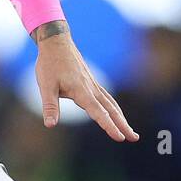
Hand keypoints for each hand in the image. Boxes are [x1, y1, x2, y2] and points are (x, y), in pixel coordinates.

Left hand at [32, 21, 137, 142]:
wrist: (56, 42)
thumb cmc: (49, 64)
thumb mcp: (45, 86)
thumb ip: (50, 106)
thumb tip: (50, 124)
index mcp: (81, 90)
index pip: (98, 112)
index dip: (109, 126)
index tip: (119, 138)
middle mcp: (91, 88)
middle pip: (111, 110)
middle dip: (123, 125)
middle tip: (134, 138)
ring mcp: (93, 84)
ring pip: (111, 104)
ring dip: (121, 118)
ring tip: (130, 131)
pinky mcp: (91, 82)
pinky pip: (107, 97)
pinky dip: (115, 108)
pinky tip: (117, 114)